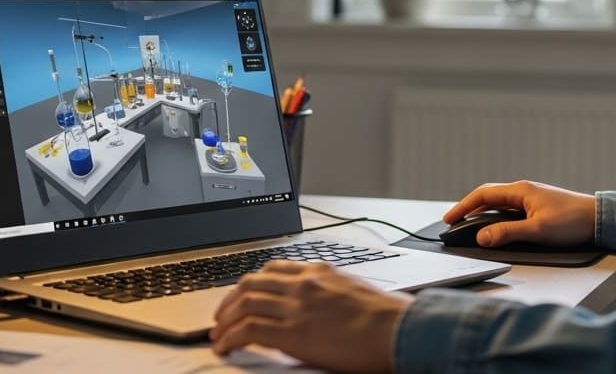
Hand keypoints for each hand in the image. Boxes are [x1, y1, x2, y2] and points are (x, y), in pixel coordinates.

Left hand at [211, 260, 412, 371]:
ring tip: (218, 335)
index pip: (274, 268)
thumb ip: (330, 294)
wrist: (397, 330)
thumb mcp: (354, 293)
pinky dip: (230, 338)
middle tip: (221, 316)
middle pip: (252, 283)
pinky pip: (249, 330)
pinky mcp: (293, 333)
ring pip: (245, 303)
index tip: (242, 294)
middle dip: (230, 300)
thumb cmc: (387, 318)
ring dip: (224, 320)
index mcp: (320, 272)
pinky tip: (225, 346)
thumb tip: (319, 310)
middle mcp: (304, 284)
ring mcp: (297, 307)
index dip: (251, 282)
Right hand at [443, 180, 595, 247]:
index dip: (463, 206)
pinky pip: (510, 209)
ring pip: (499, 203)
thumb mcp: (538, 230)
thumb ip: (508, 233)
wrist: (600, 219)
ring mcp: (532, 198)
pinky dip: (496, 216)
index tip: (449, 219)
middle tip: (454, 222)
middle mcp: (524, 191)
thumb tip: (482, 237)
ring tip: (469, 225)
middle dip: (469, 208)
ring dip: (482, 212)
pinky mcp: (539, 207)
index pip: (483, 195)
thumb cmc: (573, 222)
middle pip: (488, 196)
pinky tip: (496, 226)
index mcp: (521, 191)